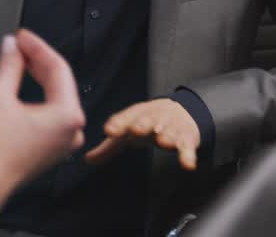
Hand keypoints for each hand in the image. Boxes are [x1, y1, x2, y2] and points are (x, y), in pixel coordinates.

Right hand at [0, 29, 85, 227]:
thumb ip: (10, 65)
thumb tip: (12, 46)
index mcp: (67, 115)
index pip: (58, 68)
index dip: (37, 47)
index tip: (22, 36)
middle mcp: (72, 130)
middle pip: (59, 82)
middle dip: (37, 60)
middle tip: (18, 44)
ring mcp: (63, 141)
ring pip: (54, 97)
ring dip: (36, 76)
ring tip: (19, 59)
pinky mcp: (51, 148)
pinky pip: (49, 113)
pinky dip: (36, 96)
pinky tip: (20, 85)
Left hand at [84, 98, 199, 170]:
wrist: (179, 111)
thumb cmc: (146, 124)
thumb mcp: (127, 133)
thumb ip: (108, 147)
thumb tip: (87, 159)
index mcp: (136, 116)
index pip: (125, 118)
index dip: (117, 124)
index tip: (109, 130)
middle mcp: (153, 119)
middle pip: (147, 121)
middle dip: (141, 124)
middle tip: (135, 130)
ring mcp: (170, 128)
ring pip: (168, 132)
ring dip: (166, 135)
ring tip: (163, 141)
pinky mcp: (186, 138)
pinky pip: (187, 147)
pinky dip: (188, 156)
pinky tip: (188, 165)